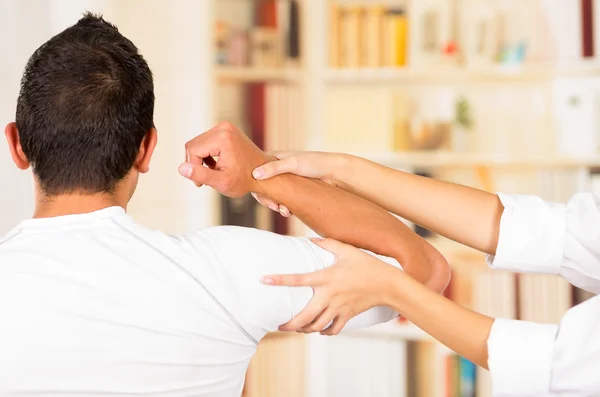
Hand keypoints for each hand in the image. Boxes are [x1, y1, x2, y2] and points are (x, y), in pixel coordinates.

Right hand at [178, 121, 270, 196]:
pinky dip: (206, 154)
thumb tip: (181, 168)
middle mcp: (223, 127)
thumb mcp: (222, 182)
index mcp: (222, 138)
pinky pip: (205, 141)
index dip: (193, 168)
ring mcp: (225, 127)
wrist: (262, 174)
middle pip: (193, 145)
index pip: (193, 151)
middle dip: (196, 163)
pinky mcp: (225, 129)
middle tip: (205, 179)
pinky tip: (216, 165)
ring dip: (200, 159)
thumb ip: (200, 175)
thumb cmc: (244, 180)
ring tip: (212, 172)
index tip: (201, 183)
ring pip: (197, 144)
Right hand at [251, 151, 347, 216]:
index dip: (256, 185)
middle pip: (264, 187)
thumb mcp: (293, 163)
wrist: (335, 173)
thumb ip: (273, 168)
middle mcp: (278, 170)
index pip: (256, 172)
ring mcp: (287, 182)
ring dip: (276, 205)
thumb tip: (255, 175)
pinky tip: (289, 212)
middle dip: (267, 199)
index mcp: (274, 159)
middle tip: (274, 206)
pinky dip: (285, 208)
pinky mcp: (295, 192)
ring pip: (274, 196)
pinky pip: (284, 202)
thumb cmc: (315, 163)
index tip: (262, 195)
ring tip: (284, 210)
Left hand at [261, 238, 401, 334]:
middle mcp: (330, 295)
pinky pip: (333, 329)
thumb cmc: (367, 265)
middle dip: (290, 324)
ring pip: (317, 326)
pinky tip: (319, 330)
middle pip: (305, 316)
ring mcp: (339, 308)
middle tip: (279, 326)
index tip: (264, 280)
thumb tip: (311, 240)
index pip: (298, 279)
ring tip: (297, 329)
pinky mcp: (348, 316)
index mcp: (327, 278)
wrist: (388, 284)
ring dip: (305, 330)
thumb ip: (327, 244)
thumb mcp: (347, 250)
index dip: (280, 280)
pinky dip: (324, 332)